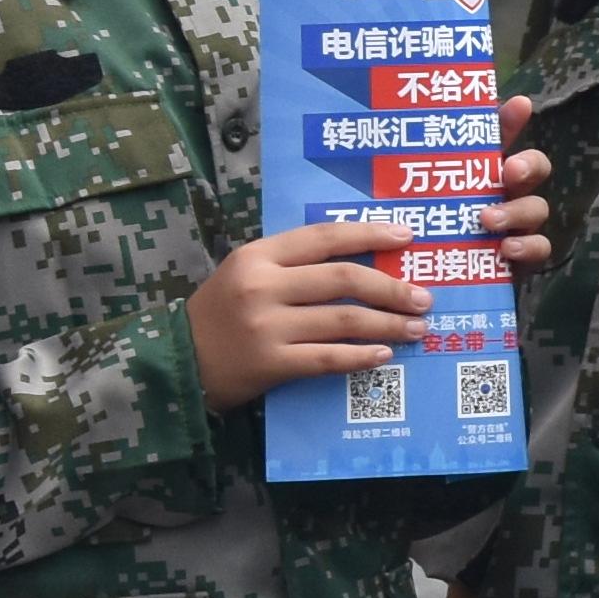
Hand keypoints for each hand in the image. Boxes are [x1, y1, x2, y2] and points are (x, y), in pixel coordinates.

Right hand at [191, 220, 429, 400]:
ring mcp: (266, 326)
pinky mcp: (269, 363)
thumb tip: (362, 259)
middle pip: (343, 279)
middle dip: (391, 287)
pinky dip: (360, 356)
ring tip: (417, 328)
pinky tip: (384, 355)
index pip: (324, 237)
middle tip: (423, 297)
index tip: (407, 238)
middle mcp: (262, 286)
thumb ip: (292, 263)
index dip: (370, 234)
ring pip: (343, 320)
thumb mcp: (245, 272)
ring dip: (388, 324)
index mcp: (258, 256)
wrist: (175, 360)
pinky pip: (327, 358)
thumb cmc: (220, 313)